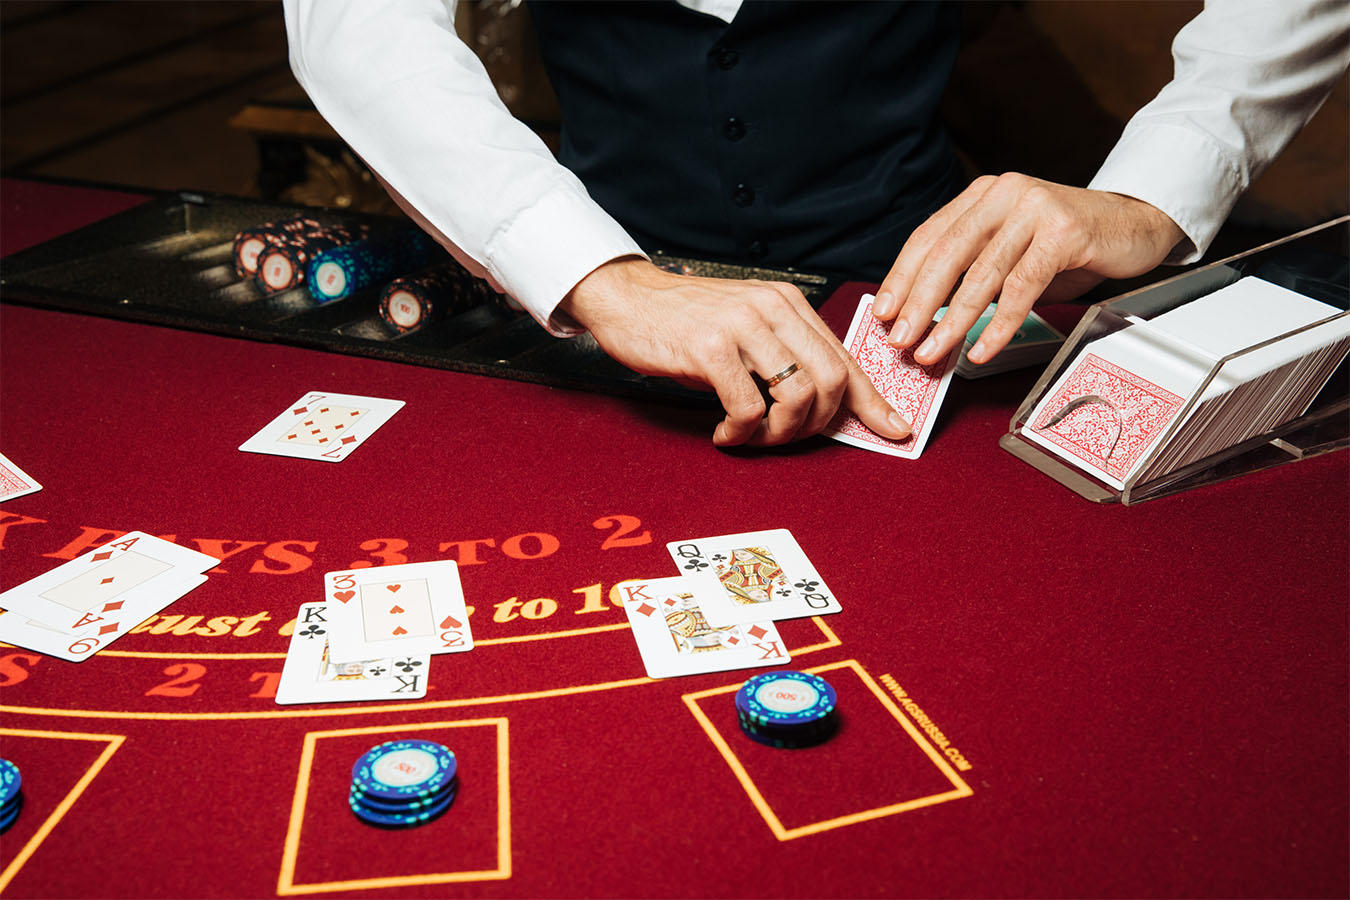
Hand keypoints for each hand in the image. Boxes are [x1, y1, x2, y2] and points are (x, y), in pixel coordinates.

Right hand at [558, 258, 911, 446]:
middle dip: (815, 425)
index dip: (872, 401)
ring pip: (796, 396)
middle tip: (785, 437)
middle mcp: (773, 309)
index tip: (893, 431)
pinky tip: (724, 431)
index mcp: (789, 303)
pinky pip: (748, 408)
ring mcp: (742, 326)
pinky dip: (741, 432)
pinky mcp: (710, 348)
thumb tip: (826, 405)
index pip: (845, 358)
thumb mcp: (746, 329)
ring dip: (778, 433)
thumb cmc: (686, 322)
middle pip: (830, 381)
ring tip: (752, 435)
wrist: (627, 299)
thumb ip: (785, 356)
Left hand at [870, 173, 1184, 366]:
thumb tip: (924, 313)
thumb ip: (973, 267)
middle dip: (919, 304)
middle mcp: (1003, 194)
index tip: (883, 313)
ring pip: (981, 274)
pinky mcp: (1064, 232)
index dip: (902, 277)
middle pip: (947, 255)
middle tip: (900, 341)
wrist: (1135, 222)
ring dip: (952, 321)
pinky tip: (981, 349)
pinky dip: (998, 324)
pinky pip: (1021, 287)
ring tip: (933, 352)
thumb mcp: (1011, 247)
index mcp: (982, 196)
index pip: (928, 237)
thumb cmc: (1067, 243)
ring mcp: (1034, 209)